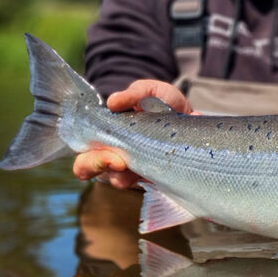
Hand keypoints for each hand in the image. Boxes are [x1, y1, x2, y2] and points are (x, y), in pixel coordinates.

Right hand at [72, 79, 194, 188]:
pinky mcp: (155, 177)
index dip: (87, 158)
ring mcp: (134, 168)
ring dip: (120, 176)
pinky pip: (145, 185)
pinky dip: (148, 177)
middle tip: (118, 161)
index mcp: (107, 135)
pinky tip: (156, 171)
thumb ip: (134, 93)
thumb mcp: (149, 91)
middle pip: (90, 169)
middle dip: (98, 166)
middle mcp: (115, 154)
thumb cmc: (162, 104)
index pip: (85, 152)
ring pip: (116, 180)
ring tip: (133, 167)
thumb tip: (113, 102)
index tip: (107, 152)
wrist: (193, 117)